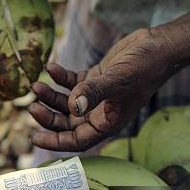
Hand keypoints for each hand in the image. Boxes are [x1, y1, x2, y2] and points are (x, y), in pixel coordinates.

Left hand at [29, 27, 176, 151]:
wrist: (158, 48)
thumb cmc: (144, 68)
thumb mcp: (117, 81)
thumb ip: (93, 93)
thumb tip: (72, 107)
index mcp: (107, 123)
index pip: (77, 140)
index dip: (55, 141)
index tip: (34, 137)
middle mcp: (100, 114)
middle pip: (66, 123)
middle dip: (48, 117)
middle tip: (32, 106)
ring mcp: (96, 97)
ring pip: (66, 104)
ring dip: (50, 96)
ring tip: (36, 85)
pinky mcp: (95, 80)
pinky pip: (71, 84)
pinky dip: (60, 78)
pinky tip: (50, 68)